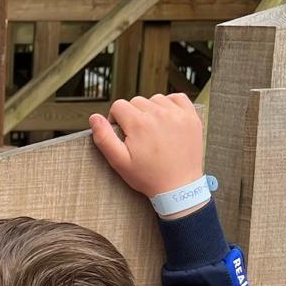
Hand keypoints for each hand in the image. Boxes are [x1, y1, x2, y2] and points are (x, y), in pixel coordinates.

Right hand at [90, 93, 204, 205]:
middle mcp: (159, 114)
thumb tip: (94, 118)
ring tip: (153, 129)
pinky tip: (167, 118)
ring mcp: (177, 114)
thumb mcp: (119, 162)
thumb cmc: (148, 177)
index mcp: (139, 124)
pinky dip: (170, 104)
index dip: (115, 119)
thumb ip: (104, 138)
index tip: (122, 133)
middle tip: (138, 136)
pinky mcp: (191, 117)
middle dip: (133, 115)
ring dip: (151, 110)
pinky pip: (177, 98)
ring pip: (155, 99)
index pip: (118, 106)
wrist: (179, 187)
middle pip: (136, 101)